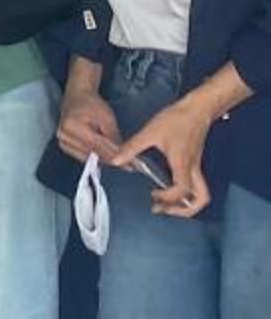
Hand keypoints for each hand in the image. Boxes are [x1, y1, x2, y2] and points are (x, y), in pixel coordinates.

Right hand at [55, 75, 121, 164]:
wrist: (77, 97)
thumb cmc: (91, 103)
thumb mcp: (106, 117)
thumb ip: (113, 136)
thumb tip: (123, 153)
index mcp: (73, 126)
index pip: (97, 146)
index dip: (114, 156)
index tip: (130, 164)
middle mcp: (64, 136)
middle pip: (92, 154)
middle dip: (111, 160)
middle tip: (129, 166)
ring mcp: (62, 141)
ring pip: (87, 157)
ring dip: (104, 161)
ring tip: (120, 163)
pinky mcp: (64, 145)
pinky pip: (82, 156)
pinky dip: (95, 158)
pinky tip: (107, 159)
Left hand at [116, 95, 217, 217]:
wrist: (198, 108)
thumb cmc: (177, 119)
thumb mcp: (150, 132)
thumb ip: (132, 147)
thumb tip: (116, 161)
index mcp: (182, 164)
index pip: (181, 191)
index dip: (168, 198)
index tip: (153, 195)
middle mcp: (193, 169)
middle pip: (201, 199)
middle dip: (184, 210)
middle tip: (164, 209)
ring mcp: (196, 166)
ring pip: (201, 193)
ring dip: (186, 203)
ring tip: (166, 202)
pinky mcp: (195, 162)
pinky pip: (195, 184)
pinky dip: (185, 192)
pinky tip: (167, 186)